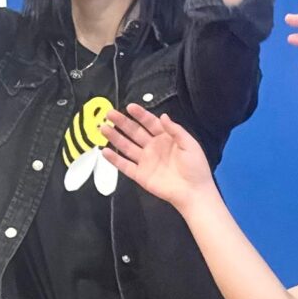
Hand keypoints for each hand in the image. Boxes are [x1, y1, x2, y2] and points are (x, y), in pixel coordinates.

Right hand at [99, 101, 214, 208]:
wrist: (193, 191)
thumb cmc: (195, 167)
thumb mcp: (189, 144)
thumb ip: (175, 130)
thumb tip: (163, 115)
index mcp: (165, 138)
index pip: (150, 123)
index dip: (140, 115)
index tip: (129, 107)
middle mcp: (153, 147)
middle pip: (134, 132)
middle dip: (122, 122)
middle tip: (109, 114)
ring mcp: (145, 161)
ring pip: (126, 146)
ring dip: (115, 137)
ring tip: (102, 128)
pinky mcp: (140, 175)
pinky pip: (125, 166)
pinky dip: (115, 159)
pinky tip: (105, 151)